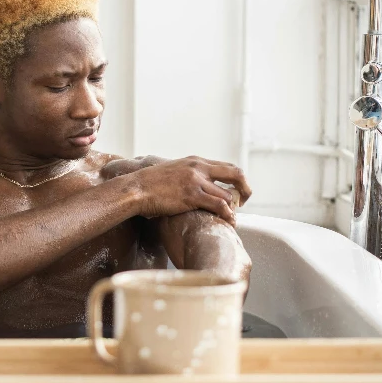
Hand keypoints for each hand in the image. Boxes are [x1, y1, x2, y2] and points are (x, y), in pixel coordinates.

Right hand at [130, 156, 251, 224]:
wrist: (137, 188)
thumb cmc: (151, 185)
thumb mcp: (173, 172)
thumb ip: (188, 175)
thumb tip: (196, 187)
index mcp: (196, 161)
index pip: (227, 166)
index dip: (237, 180)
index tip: (237, 191)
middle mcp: (199, 168)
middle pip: (235, 174)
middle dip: (245, 189)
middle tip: (245, 202)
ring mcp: (196, 181)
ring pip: (227, 194)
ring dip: (233, 208)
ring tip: (232, 219)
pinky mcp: (192, 195)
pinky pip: (218, 205)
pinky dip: (227, 214)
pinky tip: (229, 221)